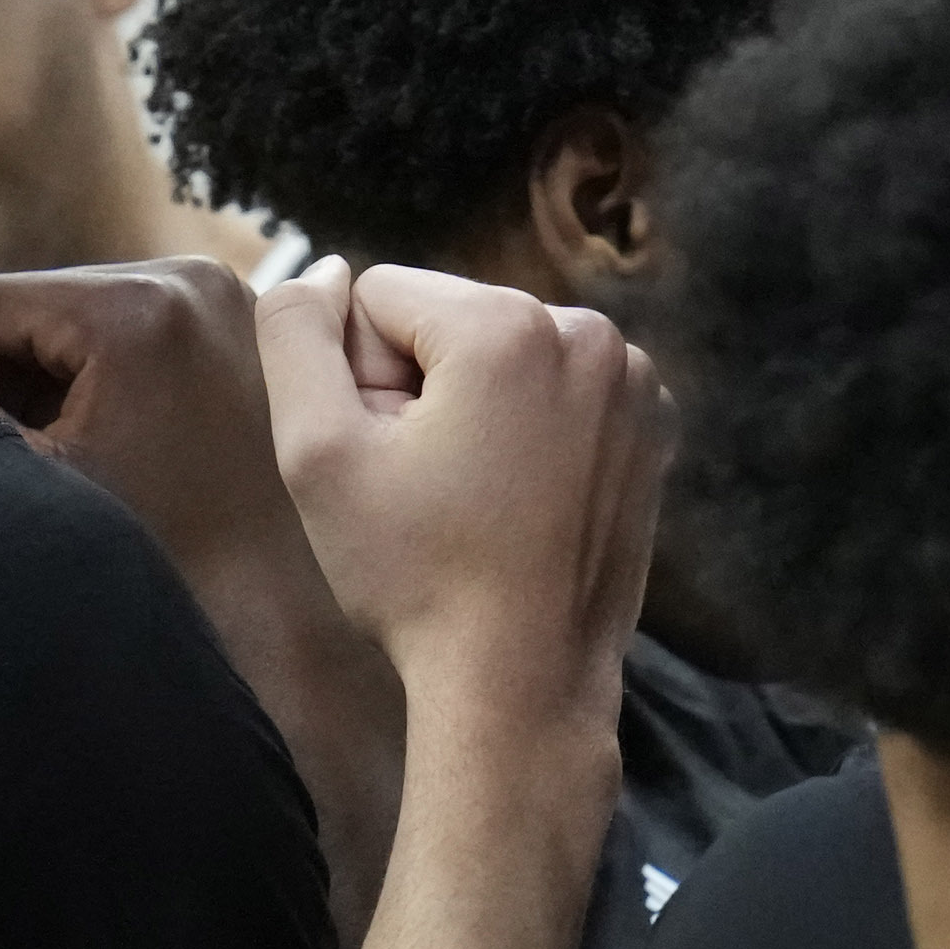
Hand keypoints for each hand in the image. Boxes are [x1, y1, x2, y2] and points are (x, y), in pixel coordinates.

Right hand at [0, 257, 295, 586]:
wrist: (265, 595)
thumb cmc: (145, 546)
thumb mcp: (29, 471)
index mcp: (140, 304)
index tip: (5, 449)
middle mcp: (192, 274)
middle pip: (35, 300)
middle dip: (18, 374)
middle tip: (46, 457)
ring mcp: (227, 288)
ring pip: (79, 311)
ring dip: (61, 373)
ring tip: (89, 451)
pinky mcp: (241, 311)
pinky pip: (134, 319)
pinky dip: (111, 368)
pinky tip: (127, 435)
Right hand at [257, 262, 663, 751]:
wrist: (522, 679)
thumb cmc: (414, 572)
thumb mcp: (317, 450)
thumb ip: (295, 335)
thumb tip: (325, 270)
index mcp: (512, 324)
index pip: (380, 297)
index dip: (359, 379)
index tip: (388, 456)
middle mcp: (592, 333)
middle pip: (449, 321)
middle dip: (421, 389)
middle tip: (429, 487)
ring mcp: (636, 381)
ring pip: (502, 357)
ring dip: (474, 411)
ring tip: (474, 498)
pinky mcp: (654, 426)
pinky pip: (558, 393)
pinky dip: (531, 432)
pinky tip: (522, 502)